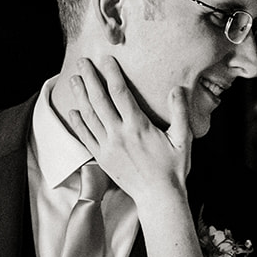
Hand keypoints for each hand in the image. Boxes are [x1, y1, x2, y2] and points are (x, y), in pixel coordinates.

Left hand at [65, 55, 190, 205]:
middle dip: (90, 79)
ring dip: (80, 96)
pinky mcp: (102, 158)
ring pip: (89, 116)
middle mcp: (119, 134)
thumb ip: (180, 112)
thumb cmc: (173, 168)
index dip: (112, 74)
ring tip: (74, 80)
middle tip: (82, 62)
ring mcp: (108, 147)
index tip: (106, 59)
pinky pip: (86, 137)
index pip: (120, 93)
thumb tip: (177, 88)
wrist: (158, 196)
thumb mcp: (183, 139)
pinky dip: (78, 123)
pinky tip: (73, 112)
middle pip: (99, 100)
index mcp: (138, 126)